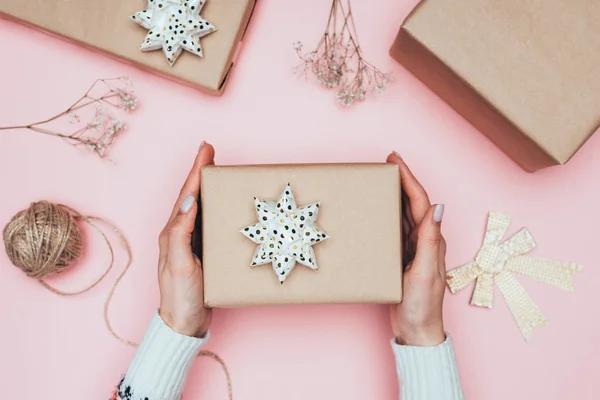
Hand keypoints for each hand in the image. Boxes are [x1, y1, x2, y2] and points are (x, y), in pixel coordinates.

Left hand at [157, 142, 214, 337]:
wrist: (184, 323)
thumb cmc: (179, 296)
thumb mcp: (178, 264)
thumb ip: (180, 233)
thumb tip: (190, 200)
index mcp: (172, 232)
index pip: (186, 194)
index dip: (196, 170)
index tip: (206, 149)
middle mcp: (180, 233)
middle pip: (192, 195)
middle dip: (201, 171)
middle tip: (211, 152)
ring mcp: (191, 242)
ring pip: (200, 206)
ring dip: (208, 186)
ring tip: (218, 170)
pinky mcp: (202, 251)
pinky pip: (209, 222)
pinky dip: (216, 207)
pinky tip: (224, 205)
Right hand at [387, 152, 446, 346]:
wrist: (417, 330)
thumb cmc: (423, 305)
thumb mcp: (425, 272)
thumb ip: (431, 241)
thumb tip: (437, 207)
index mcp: (432, 240)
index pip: (421, 202)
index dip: (409, 179)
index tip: (395, 161)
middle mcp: (426, 241)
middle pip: (413, 203)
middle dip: (402, 180)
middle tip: (388, 163)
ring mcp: (414, 249)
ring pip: (404, 214)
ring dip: (395, 195)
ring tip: (383, 180)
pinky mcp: (403, 258)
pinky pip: (396, 229)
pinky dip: (388, 215)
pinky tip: (379, 212)